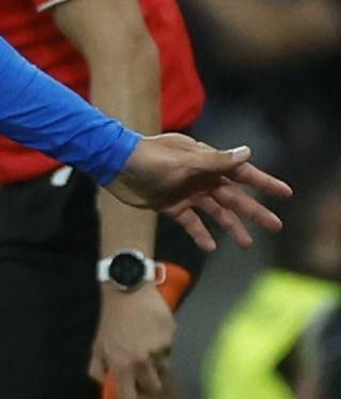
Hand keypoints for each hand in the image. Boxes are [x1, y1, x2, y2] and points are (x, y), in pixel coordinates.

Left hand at [89, 285, 173, 398]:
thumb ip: (98, 369)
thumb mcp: (97, 343)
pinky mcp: (171, 337)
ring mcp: (159, 349)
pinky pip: (169, 351)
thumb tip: (104, 389)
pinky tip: (153, 332)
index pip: (128, 398)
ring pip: (163, 369)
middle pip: (152, 388)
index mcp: (121, 363)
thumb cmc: (111, 318)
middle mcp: (141, 360)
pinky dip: (162, 346)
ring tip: (145, 345)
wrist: (128, 288)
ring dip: (155, 364)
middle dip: (147, 384)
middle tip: (140, 371)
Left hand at [107, 133, 291, 249]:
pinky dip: (200, 233)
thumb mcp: (184, 160)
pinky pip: (190, 221)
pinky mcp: (169, 204)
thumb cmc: (149, 158)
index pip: (241, 173)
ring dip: (231, 226)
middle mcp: (199, 176)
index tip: (285, 193)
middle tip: (276, 226)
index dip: (263, 182)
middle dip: (254, 211)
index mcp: (205, 161)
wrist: (114, 165)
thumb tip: (248, 152)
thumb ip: (216, 160)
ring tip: (247, 244)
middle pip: (232, 196)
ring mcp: (185, 191)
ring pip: (214, 211)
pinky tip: (210, 247)